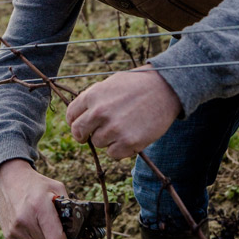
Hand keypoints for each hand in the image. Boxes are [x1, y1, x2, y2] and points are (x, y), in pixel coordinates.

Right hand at [0, 159, 74, 238]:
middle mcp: (24, 219)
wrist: (9, 180)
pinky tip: (34, 229)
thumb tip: (77, 226)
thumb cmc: (36, 185)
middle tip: (57, 230)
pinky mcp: (8, 234)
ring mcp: (14, 228)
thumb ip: (69, 205)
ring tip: (44, 227)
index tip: (69, 238)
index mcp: (39, 206)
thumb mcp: (56, 187)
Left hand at [66, 64, 180, 159]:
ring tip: (123, 128)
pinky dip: (120, 149)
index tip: (81, 126)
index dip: (74, 122)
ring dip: (107, 139)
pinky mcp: (128, 142)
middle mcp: (99, 112)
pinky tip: (130, 137)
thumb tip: (80, 116)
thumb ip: (94, 99)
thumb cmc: (138, 85)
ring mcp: (113, 128)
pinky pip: (113, 154)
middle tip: (90, 136)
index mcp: (93, 95)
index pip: (71, 115)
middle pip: (78, 132)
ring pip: (98, 143)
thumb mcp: (111, 84)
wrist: (166, 88)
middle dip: (83, 136)